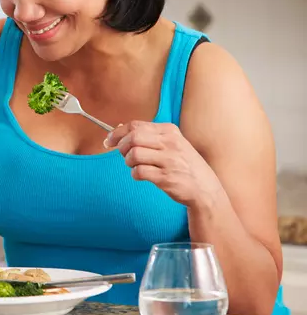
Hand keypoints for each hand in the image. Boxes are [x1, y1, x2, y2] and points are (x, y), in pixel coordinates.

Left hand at [103, 120, 223, 207]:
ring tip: (136, 166)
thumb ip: (149, 137)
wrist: (205, 189)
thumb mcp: (172, 144)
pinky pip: (139, 172)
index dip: (117, 133)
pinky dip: (135, 174)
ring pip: (134, 154)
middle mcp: (171, 143)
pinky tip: (142, 176)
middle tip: (125, 156)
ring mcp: (170, 160)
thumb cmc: (183, 165)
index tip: (109, 141)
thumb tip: (118, 132)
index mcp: (169, 131)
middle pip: (133, 138)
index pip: (135, 125)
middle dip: (122, 147)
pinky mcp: (167, 177)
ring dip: (129, 162)